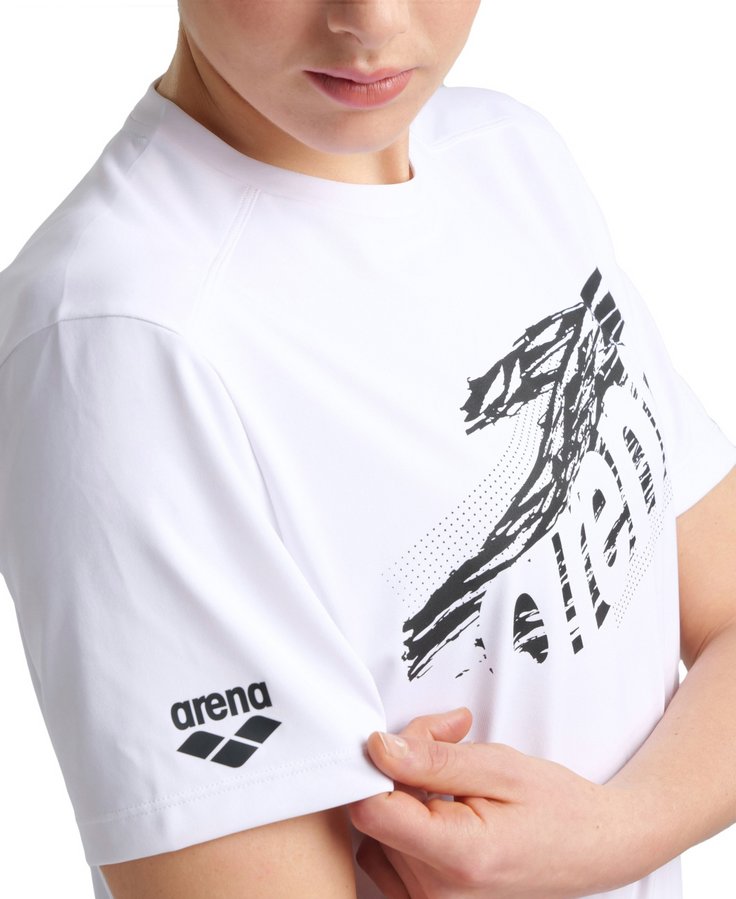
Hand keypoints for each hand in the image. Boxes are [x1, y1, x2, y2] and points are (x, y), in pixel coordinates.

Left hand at [348, 709, 650, 898]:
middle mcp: (437, 895)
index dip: (376, 767)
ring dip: (404, 795)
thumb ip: (434, 759)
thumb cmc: (558, 806)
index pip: (371, 812)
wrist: (595, 849)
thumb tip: (377, 748)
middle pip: (375, 816)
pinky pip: (386, 856)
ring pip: (378, 833)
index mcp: (459, 858)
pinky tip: (441, 809)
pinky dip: (406, 824)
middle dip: (402, 767)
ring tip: (453, 781)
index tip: (407, 743)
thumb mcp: (500, 766)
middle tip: (449, 743)